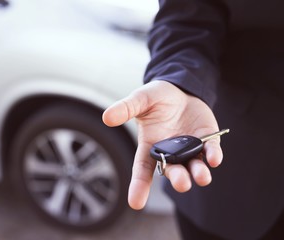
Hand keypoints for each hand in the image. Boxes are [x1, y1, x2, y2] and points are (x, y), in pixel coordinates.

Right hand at [102, 81, 222, 209]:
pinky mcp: (207, 140)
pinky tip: (214, 159)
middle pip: (173, 171)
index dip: (139, 186)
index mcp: (150, 146)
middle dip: (178, 179)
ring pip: (194, 167)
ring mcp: (190, 148)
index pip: (142, 169)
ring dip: (199, 174)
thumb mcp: (139, 99)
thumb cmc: (156, 97)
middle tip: (182, 183)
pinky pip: (210, 151)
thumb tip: (106, 118)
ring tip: (202, 177)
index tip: (135, 203)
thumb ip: (125, 109)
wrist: (180, 88)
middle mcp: (170, 152)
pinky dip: (213, 156)